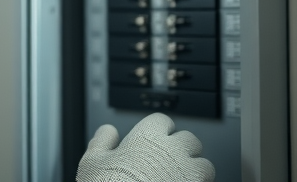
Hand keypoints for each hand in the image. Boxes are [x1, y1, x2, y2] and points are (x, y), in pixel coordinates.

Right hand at [75, 113, 214, 181]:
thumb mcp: (92, 162)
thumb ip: (101, 142)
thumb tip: (107, 131)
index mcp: (147, 137)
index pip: (162, 120)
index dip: (158, 130)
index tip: (154, 138)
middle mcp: (171, 150)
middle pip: (189, 139)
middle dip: (182, 148)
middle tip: (170, 161)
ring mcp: (187, 172)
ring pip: (204, 164)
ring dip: (196, 170)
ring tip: (183, 179)